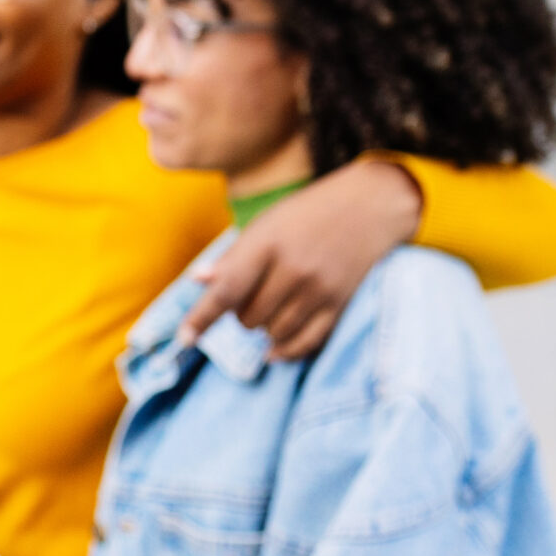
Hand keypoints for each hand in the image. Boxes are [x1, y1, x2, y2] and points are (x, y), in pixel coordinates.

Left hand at [183, 160, 422, 359]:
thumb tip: (198, 281)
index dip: (202, 317)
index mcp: (267, 244)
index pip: (226, 290)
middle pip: (248, 317)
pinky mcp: (340, 304)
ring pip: (273, 332)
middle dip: (239, 313)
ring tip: (269, 306)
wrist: (371, 205)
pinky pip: (306, 342)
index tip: (184, 338)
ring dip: (263, 327)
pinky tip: (274, 350)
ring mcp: (319, 289)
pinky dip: (285, 349)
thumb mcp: (266, 224)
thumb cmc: (308, 212)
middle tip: (249, 294)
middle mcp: (293, 269)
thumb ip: (233, 256)